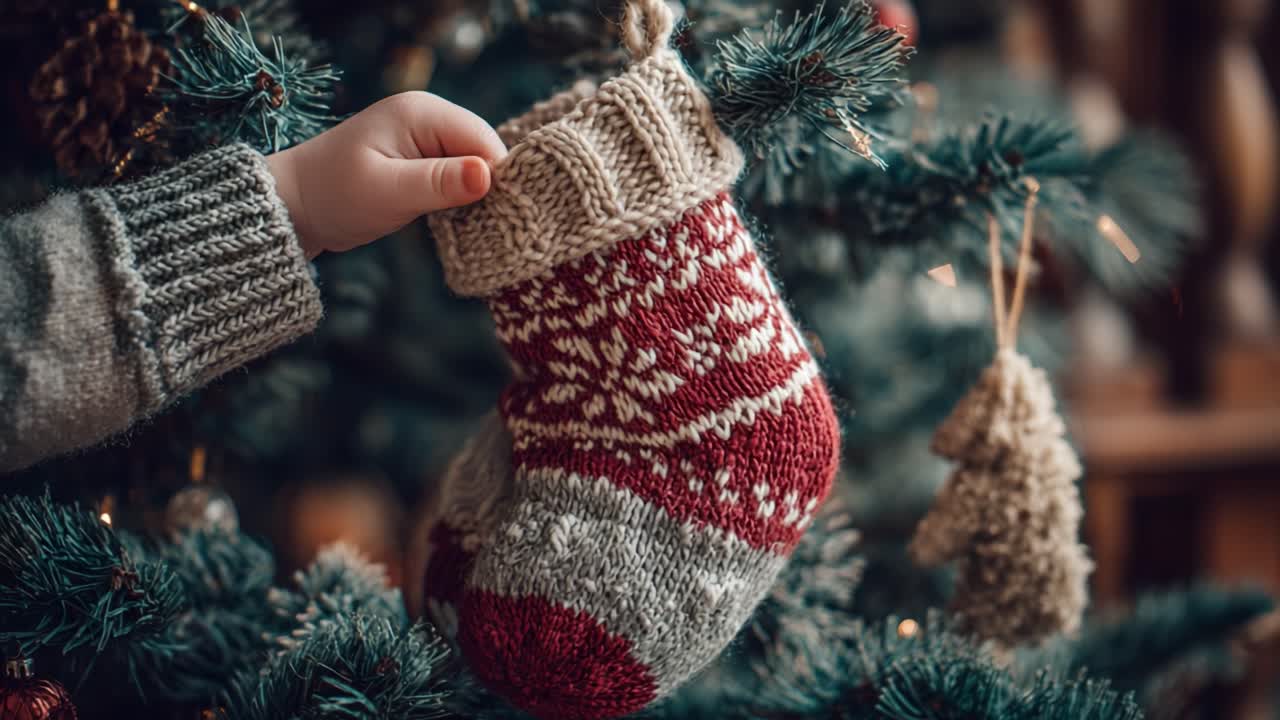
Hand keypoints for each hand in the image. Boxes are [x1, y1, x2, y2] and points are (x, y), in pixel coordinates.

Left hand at [267, 91, 506, 258]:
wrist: (294, 204)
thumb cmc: (334, 196)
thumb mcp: (387, 192)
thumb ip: (438, 183)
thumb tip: (487, 175)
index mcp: (422, 112)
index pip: (485, 140)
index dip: (498, 178)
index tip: (498, 215)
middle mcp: (429, 116)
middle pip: (485, 151)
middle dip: (489, 188)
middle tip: (483, 225)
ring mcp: (427, 136)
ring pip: (475, 166)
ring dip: (476, 196)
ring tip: (466, 224)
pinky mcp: (423, 158)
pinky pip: (459, 175)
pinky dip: (461, 198)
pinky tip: (454, 218)